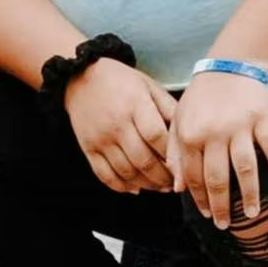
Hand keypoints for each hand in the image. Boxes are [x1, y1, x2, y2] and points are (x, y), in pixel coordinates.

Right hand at [63, 59, 174, 195]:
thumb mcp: (149, 86)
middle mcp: (117, 124)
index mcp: (135, 105)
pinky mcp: (88, 148)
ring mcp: (101, 138)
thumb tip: (187, 133)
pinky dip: (121, 186)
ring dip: (146, 184)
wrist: (80, 78)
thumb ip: (169, 108)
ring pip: (126, 172)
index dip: (171, 156)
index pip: (156, 137)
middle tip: (174, 182)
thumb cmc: (121, 81)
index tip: (182, 165)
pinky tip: (135, 188)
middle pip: (143, 160)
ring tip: (159, 187)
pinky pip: (105, 175)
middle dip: (163, 177)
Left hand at [165, 68, 267, 227]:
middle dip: (221, 206)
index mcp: (191, 135)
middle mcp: (215, 133)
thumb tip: (176, 187)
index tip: (206, 215)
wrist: (229, 65)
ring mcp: (240, 126)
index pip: (194, 176)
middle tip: (225, 225)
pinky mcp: (262, 118)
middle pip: (219, 178)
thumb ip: (175, 152)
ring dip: (249, 194)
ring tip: (251, 214)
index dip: (200, 199)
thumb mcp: (179, 120)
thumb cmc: (202, 97)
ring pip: (245, 168)